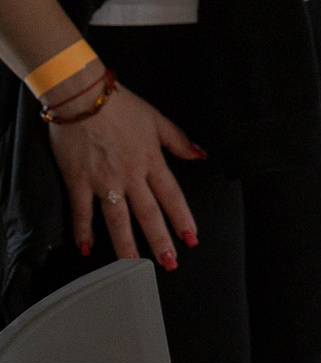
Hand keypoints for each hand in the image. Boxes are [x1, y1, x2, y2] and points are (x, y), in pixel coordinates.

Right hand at [46, 70, 200, 266]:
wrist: (82, 97)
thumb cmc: (120, 105)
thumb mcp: (157, 119)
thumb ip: (179, 141)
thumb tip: (200, 154)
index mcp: (151, 160)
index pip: (172, 196)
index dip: (183, 219)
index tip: (191, 238)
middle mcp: (130, 175)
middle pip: (149, 213)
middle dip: (161, 240)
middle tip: (169, 262)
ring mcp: (104, 180)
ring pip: (118, 218)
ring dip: (127, 244)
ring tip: (134, 265)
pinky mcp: (78, 180)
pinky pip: (82, 211)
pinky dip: (84, 230)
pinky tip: (87, 248)